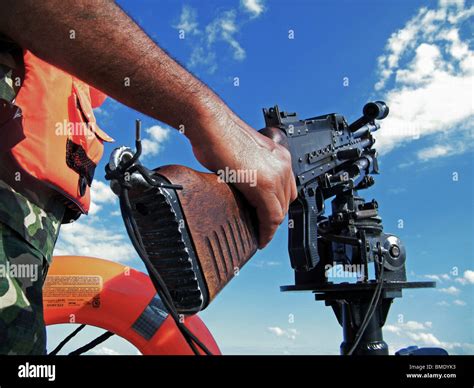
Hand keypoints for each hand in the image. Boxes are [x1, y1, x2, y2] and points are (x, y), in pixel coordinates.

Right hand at [188, 113, 297, 248]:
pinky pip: (272, 216)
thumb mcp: (241, 155)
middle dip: (274, 217)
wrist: (210, 124)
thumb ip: (249, 171)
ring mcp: (275, 174)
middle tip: (262, 229)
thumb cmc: (217, 134)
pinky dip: (267, 230)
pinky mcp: (264, 185)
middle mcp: (282, 164)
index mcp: (278, 155)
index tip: (268, 220)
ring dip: (270, 226)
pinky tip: (261, 237)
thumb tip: (243, 185)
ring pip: (280, 211)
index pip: (286, 189)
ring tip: (260, 236)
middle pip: (286, 200)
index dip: (278, 207)